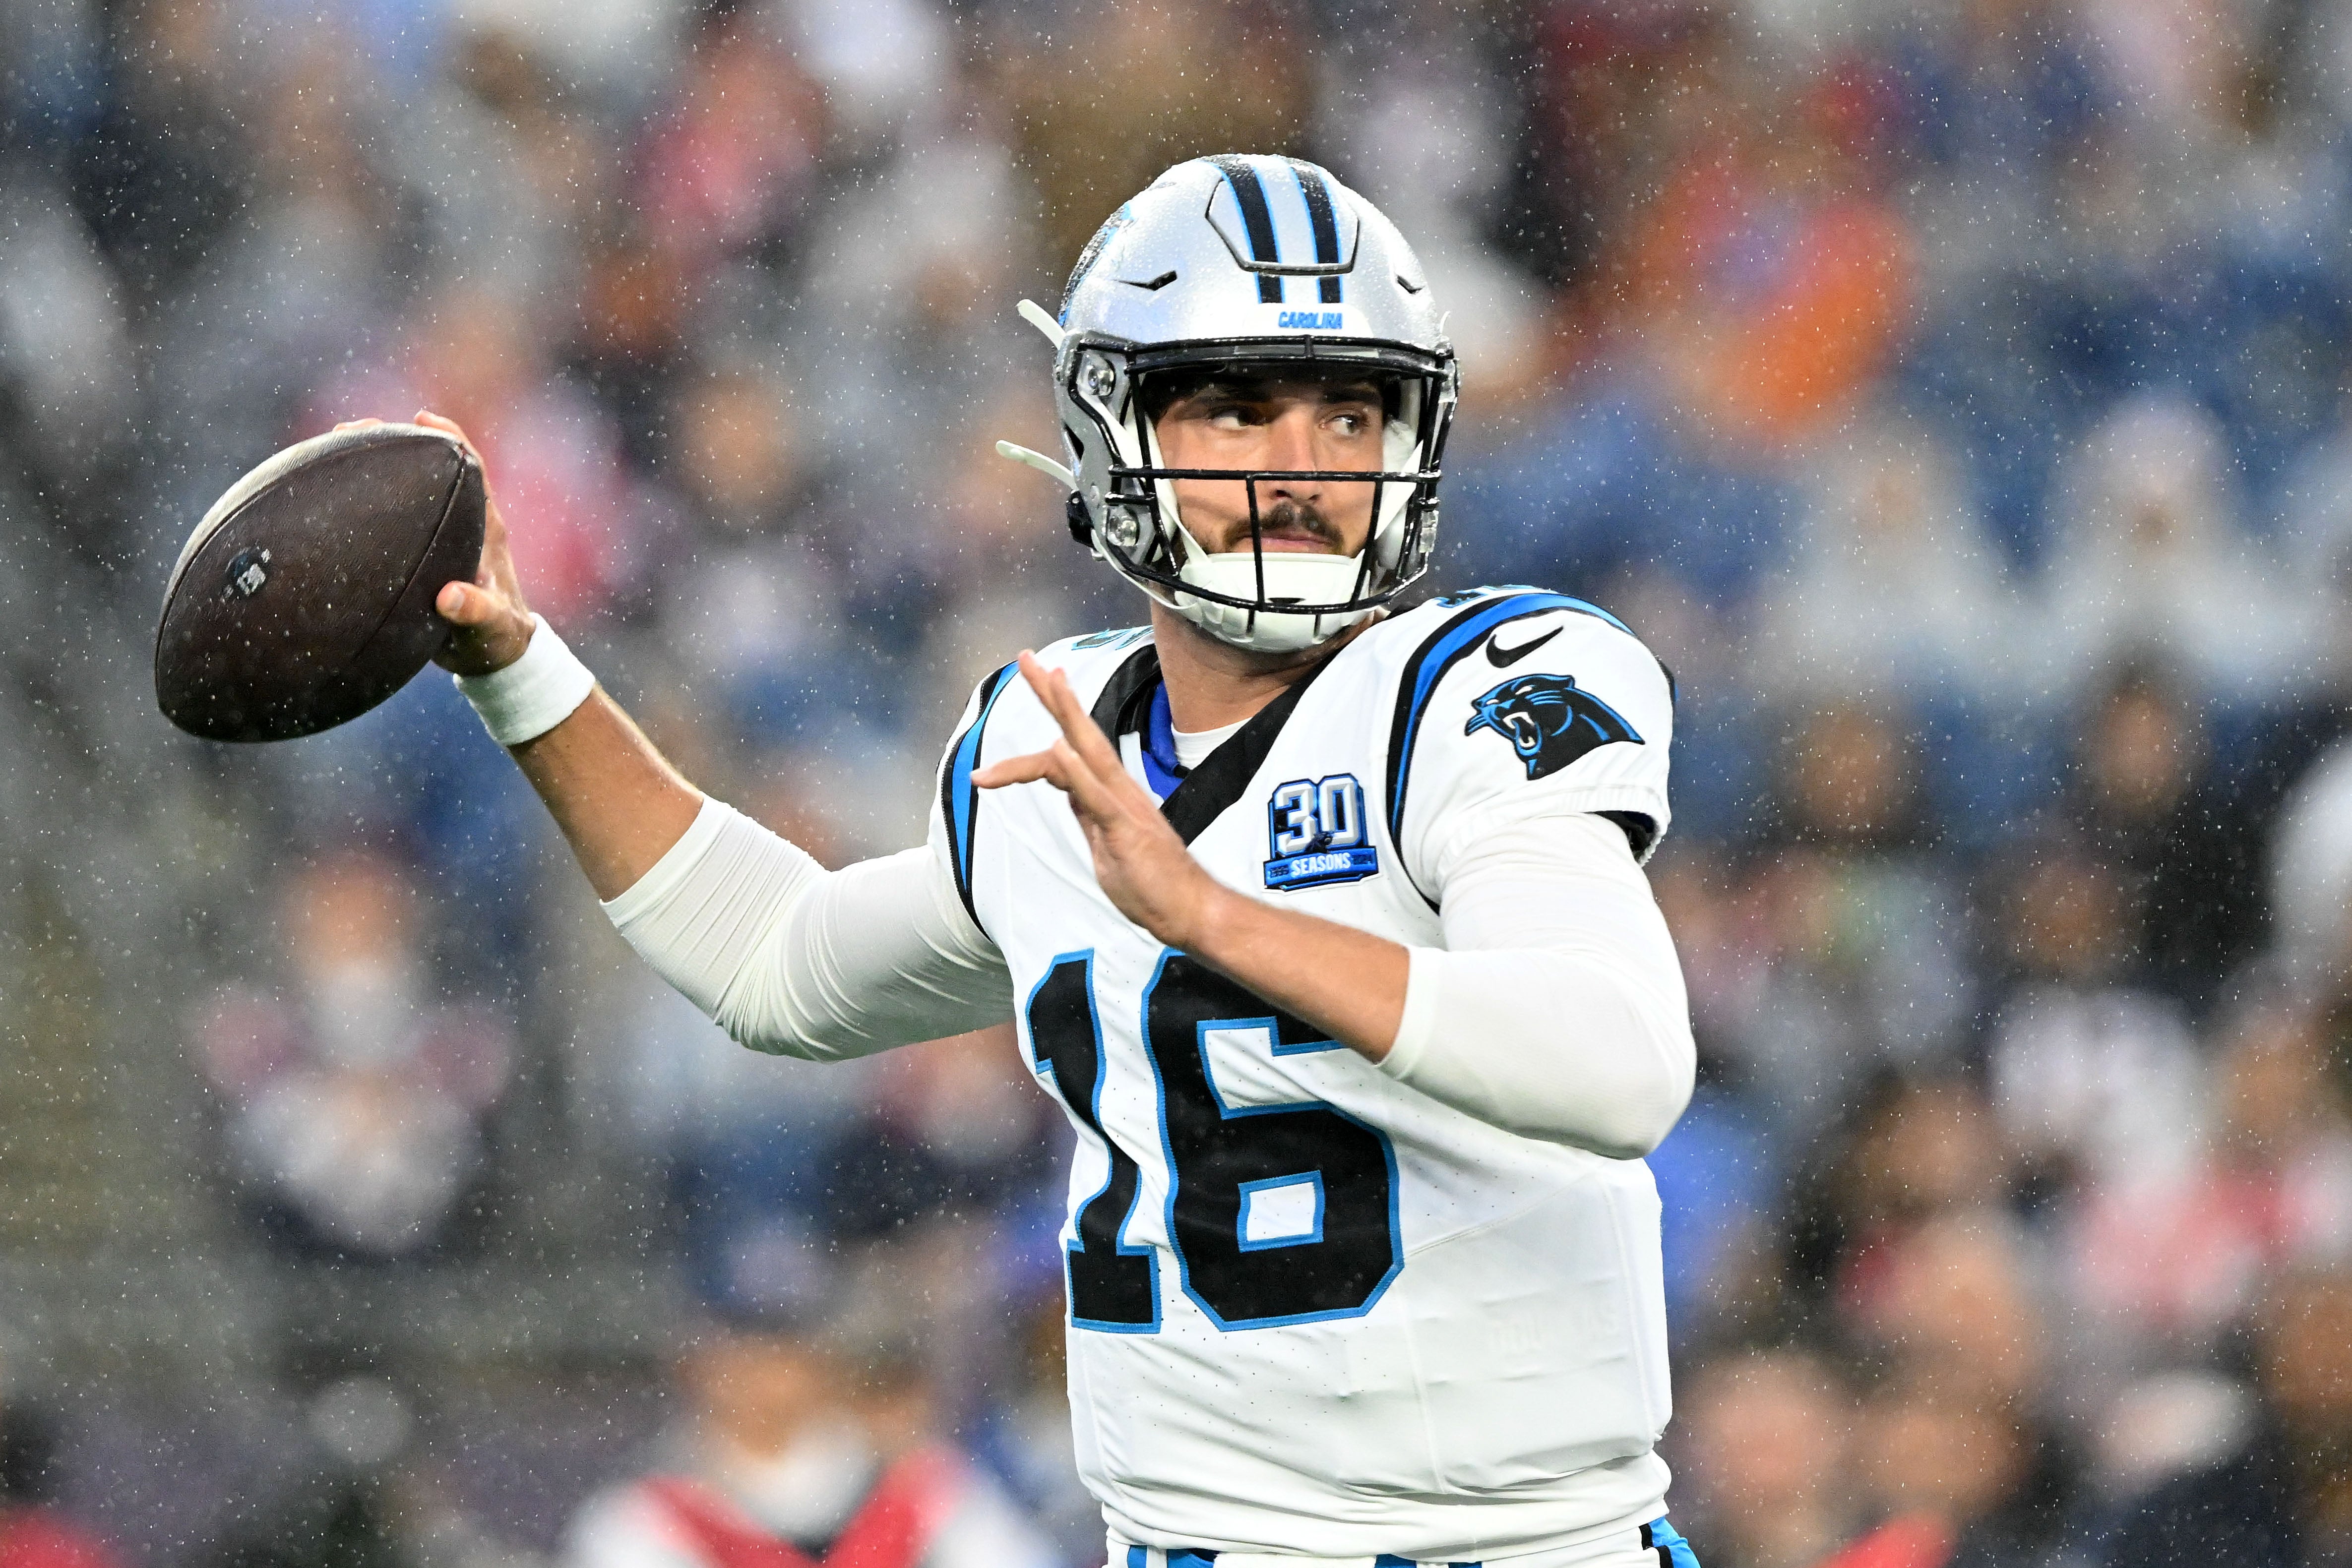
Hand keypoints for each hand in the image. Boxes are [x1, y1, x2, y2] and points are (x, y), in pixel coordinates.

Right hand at [332, 410, 533, 674]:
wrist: (492, 657)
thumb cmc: (495, 639)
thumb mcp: (489, 627)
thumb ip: (475, 612)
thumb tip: (450, 598)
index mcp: (486, 528)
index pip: (472, 469)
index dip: (449, 438)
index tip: (421, 418)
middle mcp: (464, 523)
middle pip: (432, 468)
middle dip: (397, 442)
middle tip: (356, 427)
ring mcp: (441, 536)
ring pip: (409, 490)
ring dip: (376, 467)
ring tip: (333, 448)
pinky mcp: (420, 553)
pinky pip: (391, 518)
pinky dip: (364, 504)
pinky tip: (326, 500)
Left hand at [972, 651, 1230, 949]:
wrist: (1190, 911)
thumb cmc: (1151, 884)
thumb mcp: (1106, 843)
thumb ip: (1087, 813)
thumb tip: (1068, 791)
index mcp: (1113, 793)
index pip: (1074, 745)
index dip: (1053, 714)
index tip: (1038, 678)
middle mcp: (1119, 789)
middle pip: (1080, 732)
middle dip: (1052, 694)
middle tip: (1026, 657)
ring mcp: (1124, 806)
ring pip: (1090, 751)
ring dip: (1067, 712)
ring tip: (1048, 677)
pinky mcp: (1127, 830)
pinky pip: (1097, 796)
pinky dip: (1076, 770)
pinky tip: (1059, 747)